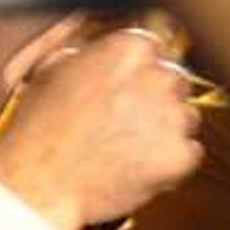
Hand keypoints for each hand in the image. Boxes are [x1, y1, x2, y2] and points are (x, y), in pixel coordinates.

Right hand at [0, 21, 204, 229]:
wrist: (40, 183)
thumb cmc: (42, 130)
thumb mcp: (54, 68)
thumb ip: (93, 50)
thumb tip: (108, 46)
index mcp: (130, 48)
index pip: (156, 47)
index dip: (141, 71)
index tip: (131, 87)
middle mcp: (158, 76)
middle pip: (176, 81)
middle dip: (156, 99)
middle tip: (124, 119)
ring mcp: (173, 116)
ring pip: (187, 116)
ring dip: (165, 129)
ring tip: (125, 144)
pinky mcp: (181, 154)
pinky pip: (189, 152)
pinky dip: (170, 160)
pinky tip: (137, 163)